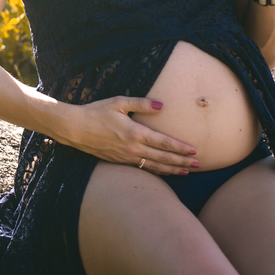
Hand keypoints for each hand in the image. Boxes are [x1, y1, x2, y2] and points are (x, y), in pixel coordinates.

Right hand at [60, 96, 199, 175]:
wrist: (75, 129)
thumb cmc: (96, 112)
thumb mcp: (118, 102)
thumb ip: (141, 103)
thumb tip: (161, 105)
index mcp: (134, 132)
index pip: (163, 142)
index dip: (179, 148)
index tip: (194, 151)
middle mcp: (133, 148)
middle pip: (162, 158)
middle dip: (182, 162)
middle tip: (198, 165)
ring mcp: (126, 157)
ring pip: (154, 166)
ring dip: (172, 169)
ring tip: (186, 172)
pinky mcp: (120, 161)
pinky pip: (143, 168)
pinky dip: (157, 171)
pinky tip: (165, 172)